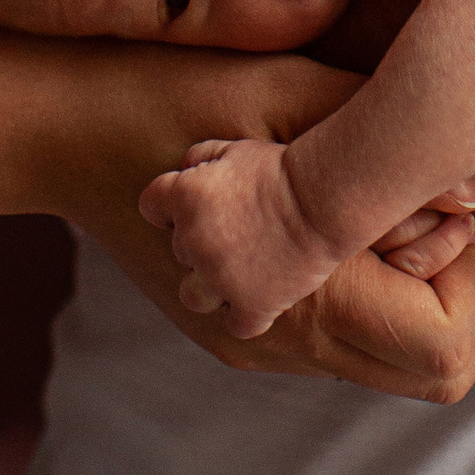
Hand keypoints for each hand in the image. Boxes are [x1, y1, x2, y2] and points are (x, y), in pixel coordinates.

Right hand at [68, 44, 474, 401]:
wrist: (47, 118)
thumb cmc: (160, 88)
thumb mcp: (276, 93)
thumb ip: (375, 144)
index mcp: (290, 300)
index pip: (443, 348)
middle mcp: (278, 341)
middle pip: (433, 365)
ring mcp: (258, 336)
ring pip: (395, 348)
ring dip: (437, 275)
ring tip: (443, 179)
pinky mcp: (245, 316)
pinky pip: (348, 320)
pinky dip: (387, 269)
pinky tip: (383, 190)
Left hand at [139, 135, 341, 336]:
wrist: (323, 200)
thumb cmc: (282, 170)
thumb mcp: (235, 149)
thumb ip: (199, 158)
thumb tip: (184, 170)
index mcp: (184, 198)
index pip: (152, 207)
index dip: (171, 207)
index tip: (197, 207)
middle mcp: (194, 242)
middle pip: (180, 251)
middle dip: (202, 243)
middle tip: (237, 233)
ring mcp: (220, 279)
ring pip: (193, 297)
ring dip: (209, 286)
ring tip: (237, 274)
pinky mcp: (252, 307)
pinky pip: (235, 324)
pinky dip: (247, 314)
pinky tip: (263, 297)